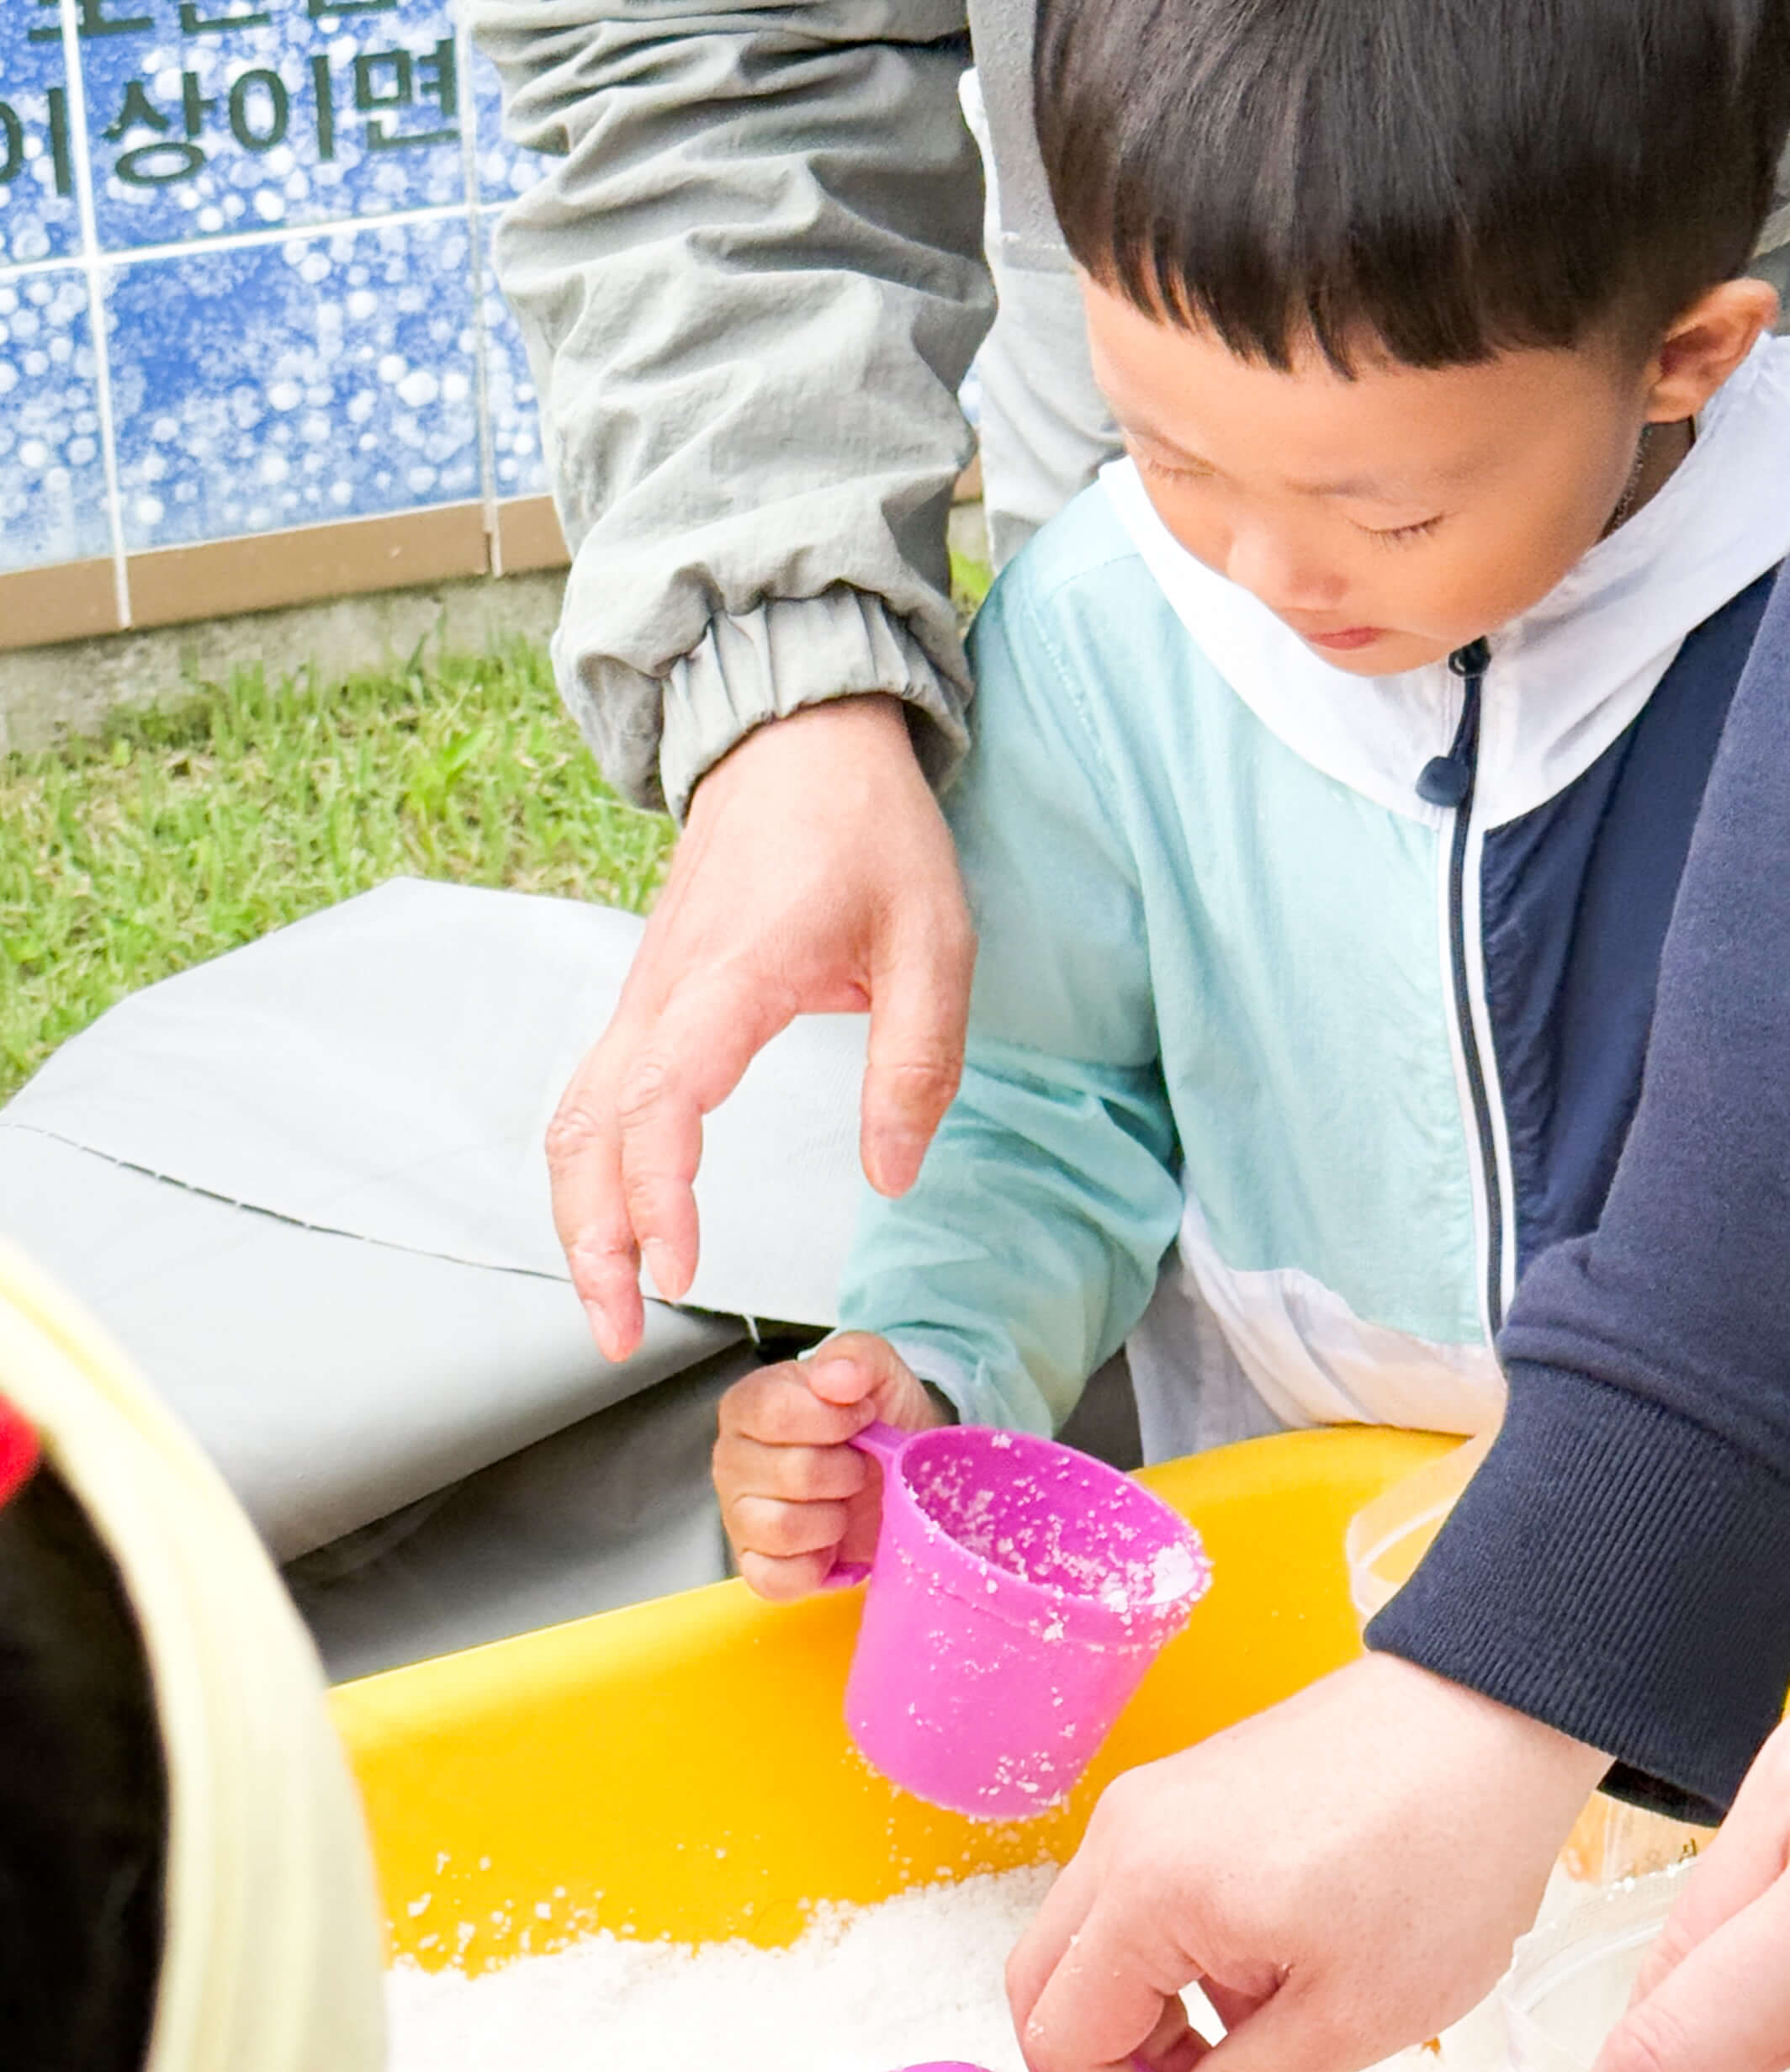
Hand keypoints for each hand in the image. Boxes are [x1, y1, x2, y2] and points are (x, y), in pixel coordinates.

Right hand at [546, 699, 973, 1360]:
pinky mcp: (645, 1004)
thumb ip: (916, 1065)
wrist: (797, 737)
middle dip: (590, 1241)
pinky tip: (618, 1230)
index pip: (663, 1097)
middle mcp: (664, 992)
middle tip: (619, 1335)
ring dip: (577, 1217)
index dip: (660, 1189)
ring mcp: (642, 997)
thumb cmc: (867, 830)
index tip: (679, 1268)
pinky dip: (590, 1174)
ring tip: (611, 1303)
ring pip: (572, 1120)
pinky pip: (592, 1099)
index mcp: (733, 976)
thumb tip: (891, 1176)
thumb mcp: (934, 941)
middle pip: (586, 1129)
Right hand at [713, 1334, 948, 1599]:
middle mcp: (733, 1460)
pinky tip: (832, 1545)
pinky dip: (813, 1568)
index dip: (833, 1420)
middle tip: (858, 1466)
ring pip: (781, 1528)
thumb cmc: (878, 1420)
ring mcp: (739, 1516)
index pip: (773, 1412)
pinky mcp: (756, 1566)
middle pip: (790, 1473)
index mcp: (750, 1405)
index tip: (863, 1418)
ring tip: (844, 1504)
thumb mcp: (879, 1372)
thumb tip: (836, 1376)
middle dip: (845, 1472)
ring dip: (833, 1519)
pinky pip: (774, 1579)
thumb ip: (857, 1357)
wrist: (900, 1470)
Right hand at [1006, 1655, 1604, 2071]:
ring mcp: (1153, 1806)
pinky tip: (1267, 1987)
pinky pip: (1140, 1898)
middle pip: (1048, 1987)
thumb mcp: (1352, 2013)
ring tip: (1252, 2055)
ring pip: (1094, 1944)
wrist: (1499, 1718)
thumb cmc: (1441, 1852)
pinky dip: (1174, 1963)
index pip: (1059, 2040)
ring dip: (1145, 2020)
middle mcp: (1123, 1837)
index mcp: (1146, 1891)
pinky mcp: (1190, 1794)